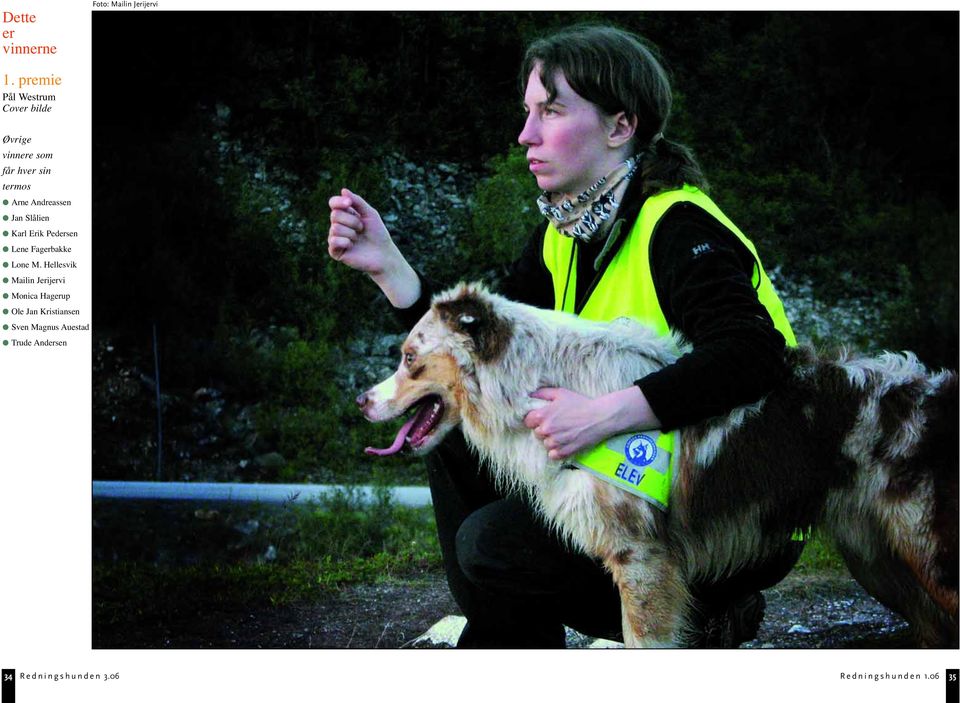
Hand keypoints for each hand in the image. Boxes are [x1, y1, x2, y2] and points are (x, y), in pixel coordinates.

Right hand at [327, 188, 393, 274]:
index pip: (333, 203)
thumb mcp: (370, 214)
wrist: (383, 254)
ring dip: (351, 233)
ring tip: (358, 238)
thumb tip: (343, 190)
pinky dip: (346, 242)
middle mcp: (337, 225)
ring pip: (335, 228)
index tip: (349, 203)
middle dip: (352, 221)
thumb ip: (357, 201)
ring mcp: (335, 238)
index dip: (339, 202)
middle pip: (335, 215)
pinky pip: (333, 241)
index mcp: (345, 214)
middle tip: (362, 229)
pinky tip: (352, 246)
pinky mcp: (335, 252)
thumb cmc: (378, 234)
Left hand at [523, 386, 660, 460]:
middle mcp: (547, 429)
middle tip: (556, 425)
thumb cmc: (580, 403)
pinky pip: (553, 455)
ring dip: (551, 440)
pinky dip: (557, 451)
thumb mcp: (560, 393)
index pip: (528, 421)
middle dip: (544, 430)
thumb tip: (529, 395)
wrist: (600, 417)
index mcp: (543, 415)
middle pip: (537, 433)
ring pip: (545, 444)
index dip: (534, 419)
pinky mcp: (565, 451)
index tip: (542, 418)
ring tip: (562, 434)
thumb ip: (542, 393)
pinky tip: (564, 443)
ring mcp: (556, 442)